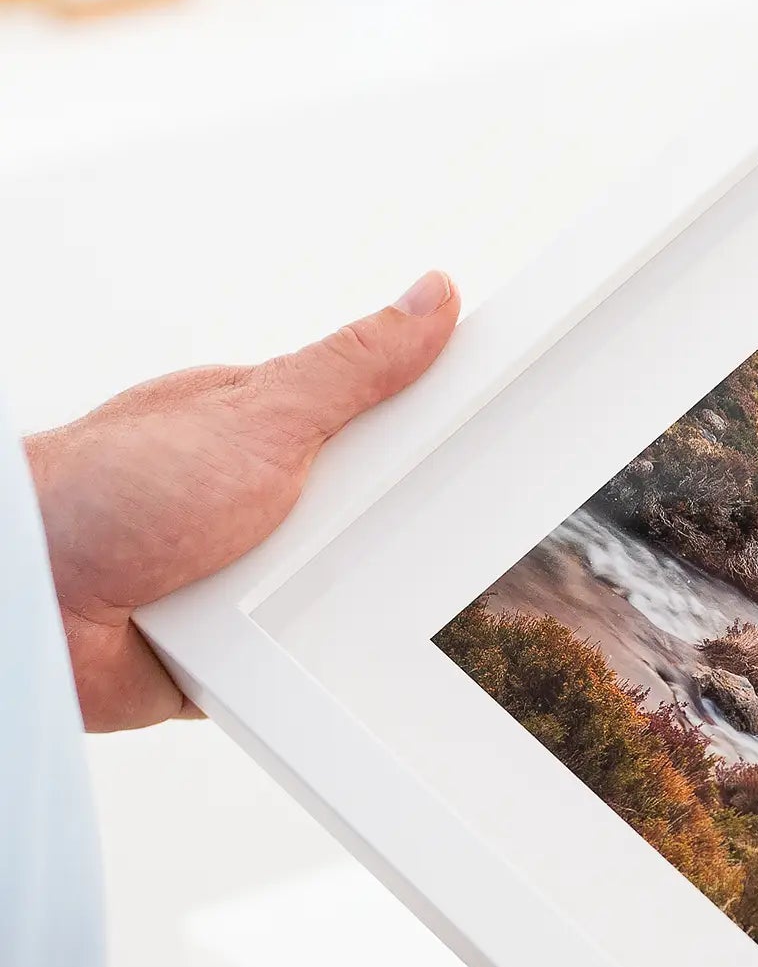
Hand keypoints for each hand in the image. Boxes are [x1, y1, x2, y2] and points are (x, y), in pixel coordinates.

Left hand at [26, 272, 459, 731]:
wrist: (28, 609)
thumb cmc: (106, 492)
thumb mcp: (259, 416)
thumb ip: (353, 367)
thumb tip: (429, 298)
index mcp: (271, 429)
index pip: (383, 423)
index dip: (435, 435)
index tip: (501, 439)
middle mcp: (262, 501)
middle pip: (377, 517)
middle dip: (390, 535)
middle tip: (378, 532)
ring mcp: (245, 578)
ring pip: (343, 596)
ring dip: (335, 606)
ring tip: (305, 598)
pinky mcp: (232, 655)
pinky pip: (300, 667)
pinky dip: (302, 668)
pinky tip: (299, 656)